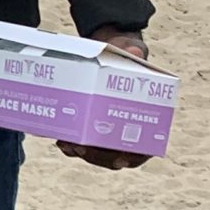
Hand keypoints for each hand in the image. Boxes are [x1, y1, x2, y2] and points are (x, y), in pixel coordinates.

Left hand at [57, 28, 153, 170]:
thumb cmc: (127, 56)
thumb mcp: (131, 51)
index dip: (132, 156)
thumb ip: (134, 53)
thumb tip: (134, 52)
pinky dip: (72, 147)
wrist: (111, 54)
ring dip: (82, 152)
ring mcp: (109, 135)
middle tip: (81, 146)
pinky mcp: (91, 131)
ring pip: (97, 155)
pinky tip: (61, 141)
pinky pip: (82, 146)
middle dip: (97, 155)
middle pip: (116, 157)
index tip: (119, 158)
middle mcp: (130, 132)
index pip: (144, 148)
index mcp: (149, 118)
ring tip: (66, 143)